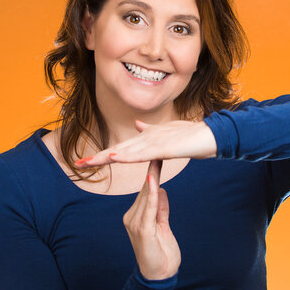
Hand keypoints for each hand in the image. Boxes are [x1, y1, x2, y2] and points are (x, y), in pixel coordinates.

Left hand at [76, 120, 216, 167]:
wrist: (211, 135)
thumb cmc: (191, 136)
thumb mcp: (167, 134)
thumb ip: (151, 130)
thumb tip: (138, 125)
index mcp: (147, 138)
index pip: (121, 148)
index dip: (103, 155)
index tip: (86, 162)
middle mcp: (147, 138)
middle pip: (118, 149)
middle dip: (98, 157)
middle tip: (78, 164)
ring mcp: (155, 142)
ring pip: (127, 151)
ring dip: (108, 157)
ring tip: (90, 162)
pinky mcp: (164, 147)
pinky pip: (143, 153)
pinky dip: (128, 156)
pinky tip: (115, 158)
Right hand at [123, 159, 180, 279]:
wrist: (160, 278)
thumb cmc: (162, 254)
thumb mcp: (163, 227)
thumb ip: (161, 209)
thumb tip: (161, 190)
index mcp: (135, 216)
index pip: (146, 191)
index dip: (152, 174)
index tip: (156, 156)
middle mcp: (131, 217)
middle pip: (145, 190)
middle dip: (153, 170)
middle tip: (159, 148)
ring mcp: (134, 223)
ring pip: (147, 195)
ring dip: (154, 177)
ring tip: (158, 157)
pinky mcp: (141, 229)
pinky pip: (149, 207)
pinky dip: (152, 193)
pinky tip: (154, 180)